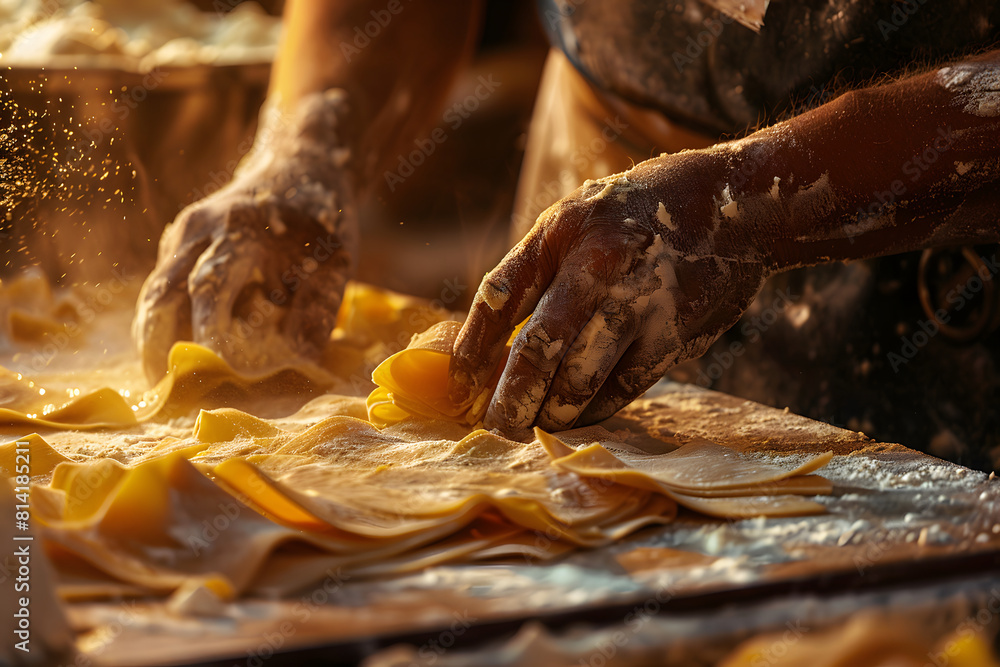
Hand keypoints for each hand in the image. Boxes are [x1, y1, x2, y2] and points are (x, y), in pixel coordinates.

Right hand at [133, 91, 357, 380]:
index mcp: (242, 227)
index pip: (210, 285)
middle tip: (164, 389)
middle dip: (159, 344)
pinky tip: (166, 354)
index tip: (217, 370)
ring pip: (154, 290)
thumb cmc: (325, 218)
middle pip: (163, 291)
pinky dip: (160, 321)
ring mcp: (186, 232)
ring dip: (151, 337)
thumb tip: (299, 361)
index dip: (208, 333)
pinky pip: (162, 284)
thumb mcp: (336, 260)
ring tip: (157, 381)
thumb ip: (318, 308)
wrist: (302, 161)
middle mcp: (203, 226)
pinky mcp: (181, 241)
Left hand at [449, 151, 772, 436]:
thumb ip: (535, 272)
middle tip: (497, 426)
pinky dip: (591, 411)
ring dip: (550, 412)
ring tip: (535, 421)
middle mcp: (600, 265)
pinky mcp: (672, 338)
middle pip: (539, 348)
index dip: (472, 346)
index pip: (500, 295)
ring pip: (578, 380)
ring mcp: (640, 303)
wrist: (734, 209)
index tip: (458, 384)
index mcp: (563, 230)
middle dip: (510, 399)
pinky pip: (620, 391)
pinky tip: (576, 413)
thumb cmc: (637, 217)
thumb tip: (488, 347)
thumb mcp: (577, 219)